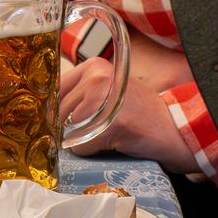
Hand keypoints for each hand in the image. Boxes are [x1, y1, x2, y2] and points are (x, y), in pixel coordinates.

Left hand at [59, 57, 197, 174]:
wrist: (173, 129)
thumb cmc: (139, 112)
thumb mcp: (108, 90)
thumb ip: (81, 92)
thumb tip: (45, 110)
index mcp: (94, 66)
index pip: (56, 90)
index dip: (56, 109)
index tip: (62, 119)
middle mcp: (96, 78)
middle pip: (59, 111)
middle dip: (68, 127)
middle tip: (94, 130)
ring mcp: (103, 100)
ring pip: (67, 130)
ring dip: (80, 140)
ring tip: (105, 134)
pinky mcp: (109, 125)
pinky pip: (80, 146)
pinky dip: (90, 151)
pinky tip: (110, 143)